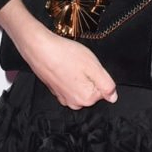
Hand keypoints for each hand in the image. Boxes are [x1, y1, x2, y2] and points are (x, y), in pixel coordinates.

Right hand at [0, 0, 117, 109]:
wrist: (39, 48)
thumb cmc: (65, 55)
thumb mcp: (94, 66)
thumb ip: (107, 85)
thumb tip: (113, 97)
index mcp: (86, 99)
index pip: (104, 90)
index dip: (99, 75)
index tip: (89, 67)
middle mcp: (74, 103)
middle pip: (92, 90)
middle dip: (90, 77)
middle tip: (81, 65)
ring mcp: (63, 98)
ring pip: (81, 87)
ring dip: (80, 76)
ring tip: (71, 64)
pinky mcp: (56, 91)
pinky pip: (70, 85)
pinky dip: (70, 76)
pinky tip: (64, 66)